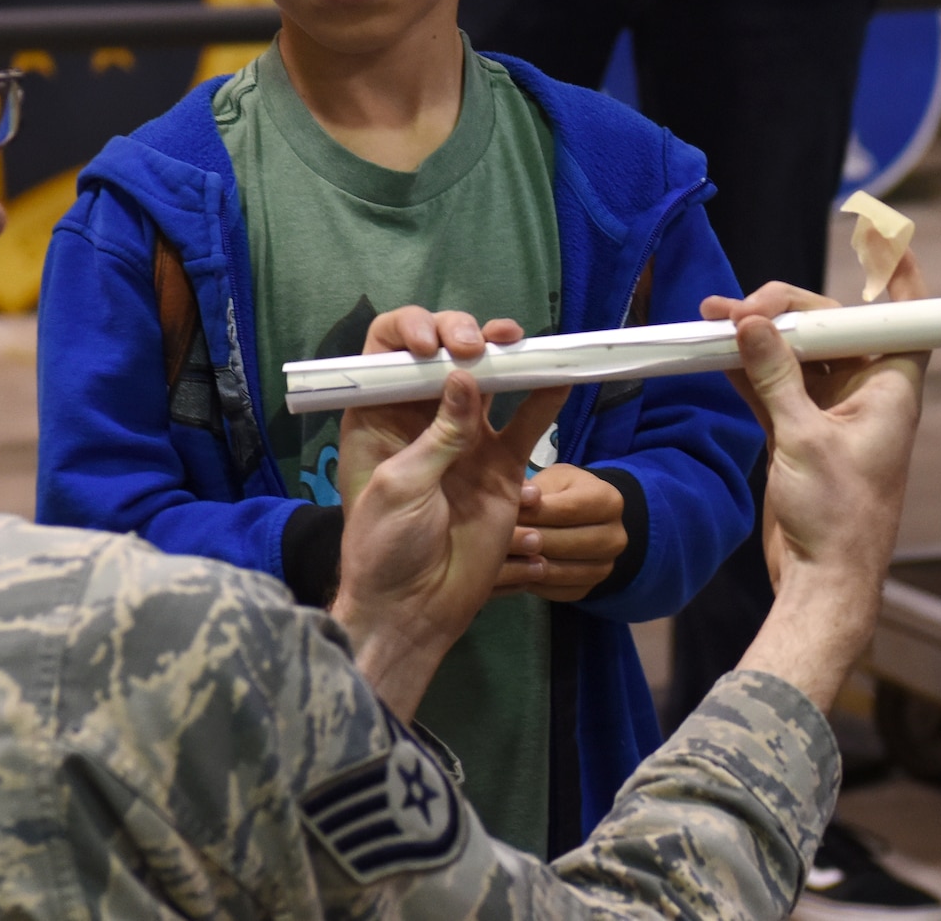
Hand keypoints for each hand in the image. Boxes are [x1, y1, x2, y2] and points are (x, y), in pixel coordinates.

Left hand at [330, 307, 568, 719]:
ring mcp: (465, 441)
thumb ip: (437, 434)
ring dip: (504, 357)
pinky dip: (544, 399)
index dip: (409, 333)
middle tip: (475, 343)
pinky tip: (561, 377)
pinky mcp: (500, 467)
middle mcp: (421, 419)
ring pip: (489, 383)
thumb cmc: (385, 545)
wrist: (413, 607)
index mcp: (379, 416)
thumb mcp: (401, 485)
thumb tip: (464, 378)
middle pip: (444, 358)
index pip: (389, 353)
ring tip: (518, 342)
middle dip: (461, 336)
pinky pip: (526, 425)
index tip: (429, 343)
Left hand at [497, 463, 625, 600]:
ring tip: (497, 555)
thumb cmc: (560, 493)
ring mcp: (605, 567)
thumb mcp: (551, 480)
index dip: (532, 513)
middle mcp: (615, 538)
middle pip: (562, 544)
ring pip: (557, 570)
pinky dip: (530, 581)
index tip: (502, 512)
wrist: (582, 521)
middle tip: (493, 537)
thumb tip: (517, 497)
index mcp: (609, 502)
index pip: (566, 510)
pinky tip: (511, 569)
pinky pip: (555, 590)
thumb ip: (534, 488)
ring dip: (524, 564)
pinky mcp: (589, 589)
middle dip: (525, 540)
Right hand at [717, 253, 928, 709]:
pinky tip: (716, 352)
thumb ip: (776, 377)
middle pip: (832, 327)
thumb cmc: (838, 519)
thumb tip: (752, 323)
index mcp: (891, 390)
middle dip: (787, 308)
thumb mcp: (803, 439)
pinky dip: (747, 368)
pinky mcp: (798, 433)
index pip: (905, 318)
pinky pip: (773, 384)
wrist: (823, 582)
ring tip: (711, 320)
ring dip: (758, 337)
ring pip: (797, 354)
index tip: (885, 235)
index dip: (899, 276)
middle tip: (738, 309)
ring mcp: (830, 414)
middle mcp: (866, 395)